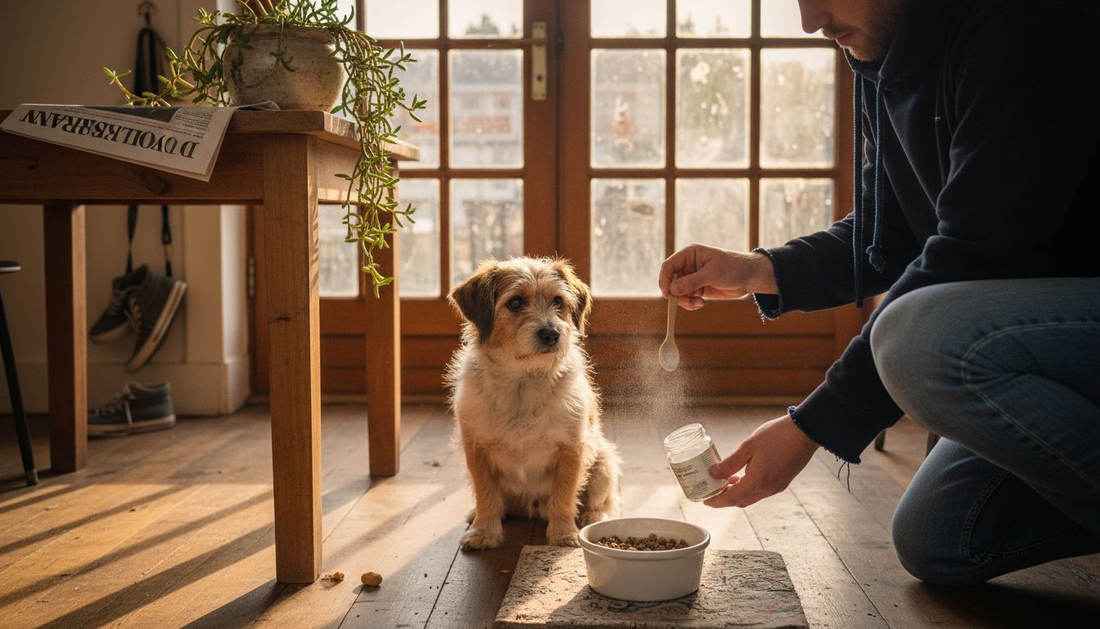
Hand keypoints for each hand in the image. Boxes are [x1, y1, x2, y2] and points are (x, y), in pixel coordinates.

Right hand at [658, 245, 776, 310]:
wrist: (750, 276)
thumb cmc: (733, 267)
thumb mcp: (712, 274)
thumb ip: (691, 282)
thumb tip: (672, 290)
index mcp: (689, 254)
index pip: (669, 266)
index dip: (664, 279)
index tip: (667, 294)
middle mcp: (688, 265)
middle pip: (671, 281)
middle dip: (676, 293)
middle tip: (686, 301)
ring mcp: (693, 277)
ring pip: (678, 292)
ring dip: (685, 301)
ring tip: (698, 303)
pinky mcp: (698, 288)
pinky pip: (687, 298)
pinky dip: (691, 303)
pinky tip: (701, 303)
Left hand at [703, 415, 819, 508]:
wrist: (805, 432)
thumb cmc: (777, 436)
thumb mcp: (748, 447)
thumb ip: (730, 463)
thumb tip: (713, 474)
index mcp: (757, 481)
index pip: (731, 499)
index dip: (716, 501)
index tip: (705, 500)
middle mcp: (768, 489)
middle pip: (741, 501)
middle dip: (725, 498)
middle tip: (713, 489)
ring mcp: (777, 487)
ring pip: (751, 497)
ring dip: (737, 493)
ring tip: (726, 480)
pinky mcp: (782, 482)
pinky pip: (761, 492)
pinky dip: (748, 488)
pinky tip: (743, 475)